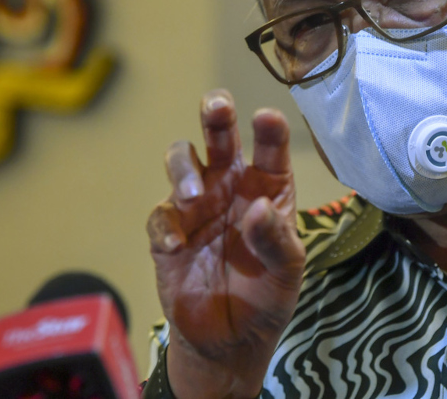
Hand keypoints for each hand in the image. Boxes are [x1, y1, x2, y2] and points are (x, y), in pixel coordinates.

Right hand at [146, 90, 304, 398]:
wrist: (229, 341)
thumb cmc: (267, 297)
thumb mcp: (286, 272)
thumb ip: (276, 239)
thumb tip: (256, 208)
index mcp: (267, 189)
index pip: (269, 150)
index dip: (268, 131)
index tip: (266, 118)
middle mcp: (230, 186)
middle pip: (218, 136)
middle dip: (215, 114)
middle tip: (217, 106)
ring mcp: (196, 206)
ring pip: (181, 161)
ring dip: (183, 168)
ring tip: (193, 194)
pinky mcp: (167, 233)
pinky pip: (159, 216)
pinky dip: (165, 227)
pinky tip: (176, 247)